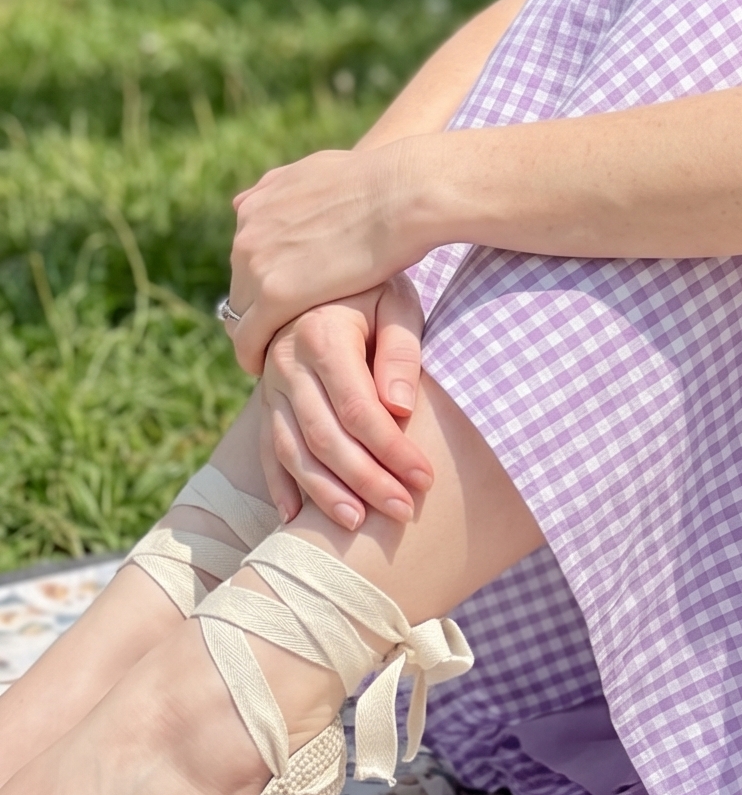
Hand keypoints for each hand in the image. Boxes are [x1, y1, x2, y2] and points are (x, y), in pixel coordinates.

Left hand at [225, 141, 421, 373]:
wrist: (402, 192)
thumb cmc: (379, 181)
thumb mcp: (318, 169)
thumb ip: (284, 186)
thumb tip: (250, 198)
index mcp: (257, 204)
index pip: (247, 253)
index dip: (264, 277)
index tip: (281, 295)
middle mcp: (248, 232)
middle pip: (240, 284)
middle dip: (258, 304)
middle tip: (280, 328)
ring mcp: (257, 265)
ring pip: (240, 314)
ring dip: (255, 331)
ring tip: (275, 351)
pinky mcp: (275, 297)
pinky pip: (247, 339)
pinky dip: (252, 355)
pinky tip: (264, 367)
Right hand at [257, 279, 434, 530]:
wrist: (320, 270)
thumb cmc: (373, 289)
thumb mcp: (396, 301)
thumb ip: (400, 352)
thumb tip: (401, 408)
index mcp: (321, 335)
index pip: (358, 409)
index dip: (392, 448)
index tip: (424, 477)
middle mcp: (286, 364)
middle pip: (325, 437)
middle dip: (365, 480)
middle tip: (403, 511)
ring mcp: (269, 386)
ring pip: (293, 450)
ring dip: (324, 492)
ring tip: (358, 523)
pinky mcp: (263, 401)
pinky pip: (267, 449)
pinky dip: (280, 485)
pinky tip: (295, 517)